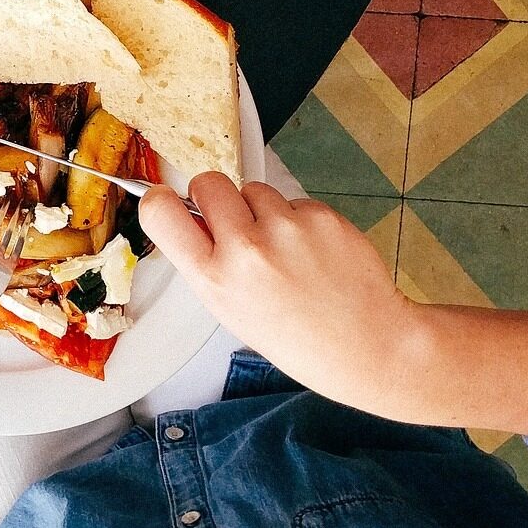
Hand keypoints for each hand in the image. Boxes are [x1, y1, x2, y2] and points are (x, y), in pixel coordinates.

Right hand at [142, 174, 422, 412]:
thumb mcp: (231, 311)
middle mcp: (246, 249)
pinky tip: (313, 252)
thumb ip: (207, 263)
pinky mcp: (321, 216)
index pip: (161, 212)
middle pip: (208, 182)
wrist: (368, 344)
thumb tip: (191, 216)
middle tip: (234, 223)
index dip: (160, 200)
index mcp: (215, 279)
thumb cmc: (297, 336)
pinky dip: (298, 219)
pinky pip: (293, 201)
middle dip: (215, 196)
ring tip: (284, 250)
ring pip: (254, 189)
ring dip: (262, 210)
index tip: (169, 201)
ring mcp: (286, 229)